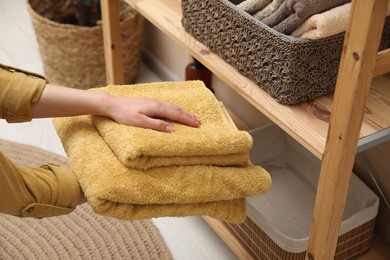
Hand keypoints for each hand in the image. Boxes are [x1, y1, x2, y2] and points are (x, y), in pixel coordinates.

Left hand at [32, 84, 200, 131]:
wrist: (111, 104)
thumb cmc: (124, 114)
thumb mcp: (139, 122)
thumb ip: (156, 125)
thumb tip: (171, 129)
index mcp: (156, 107)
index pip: (176, 114)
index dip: (187, 120)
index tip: (197, 124)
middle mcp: (157, 102)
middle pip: (176, 109)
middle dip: (188, 115)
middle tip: (198, 121)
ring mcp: (153, 101)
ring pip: (172, 106)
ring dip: (183, 112)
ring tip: (191, 116)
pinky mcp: (149, 102)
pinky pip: (167, 105)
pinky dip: (175, 109)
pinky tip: (175, 111)